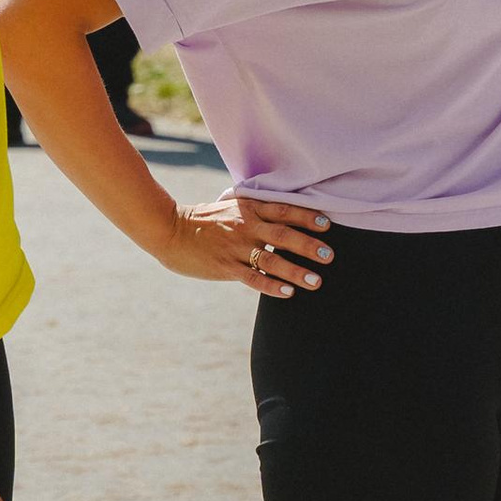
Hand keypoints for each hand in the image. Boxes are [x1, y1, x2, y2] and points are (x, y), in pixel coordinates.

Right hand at [160, 188, 334, 297]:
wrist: (171, 230)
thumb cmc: (204, 220)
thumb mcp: (231, 206)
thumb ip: (255, 211)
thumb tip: (283, 215)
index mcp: (249, 208)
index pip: (284, 210)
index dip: (307, 217)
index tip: (327, 224)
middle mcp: (245, 226)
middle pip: (283, 235)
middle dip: (308, 245)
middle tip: (329, 256)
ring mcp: (236, 247)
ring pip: (271, 259)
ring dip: (295, 271)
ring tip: (316, 281)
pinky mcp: (225, 267)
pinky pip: (252, 278)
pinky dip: (271, 285)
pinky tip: (288, 293)